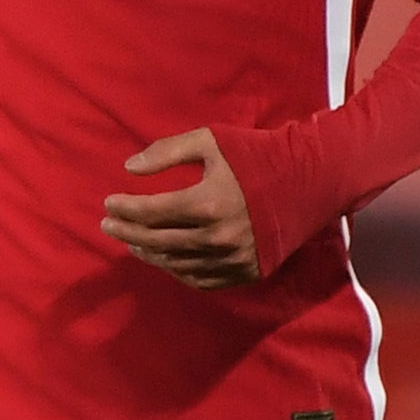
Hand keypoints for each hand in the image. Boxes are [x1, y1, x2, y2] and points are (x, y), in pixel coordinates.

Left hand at [105, 128, 261, 288]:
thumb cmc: (256, 156)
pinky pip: (202, 279)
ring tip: (132, 242)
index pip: (151, 213)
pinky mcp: (248, 272)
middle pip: (158, 242)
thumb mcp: (209, 141)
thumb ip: (166, 152)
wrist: (311, 182)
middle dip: (127, 233)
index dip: (124, 209)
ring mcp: (234, 259)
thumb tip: (129, 168)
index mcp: (207, 203)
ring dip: (149, 253)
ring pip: (177, 264)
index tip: (108, 204)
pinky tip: (164, 258)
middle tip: (107, 226)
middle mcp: (219, 238)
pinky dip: (178, 270)